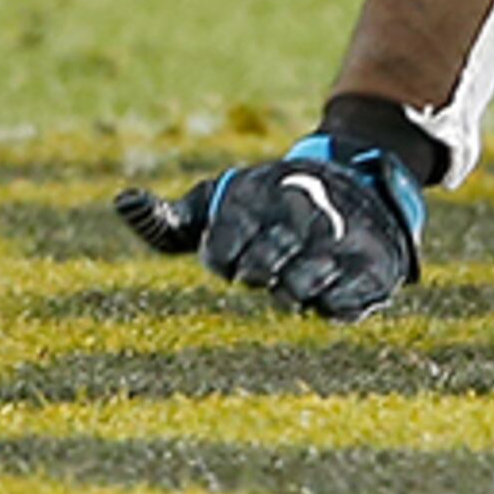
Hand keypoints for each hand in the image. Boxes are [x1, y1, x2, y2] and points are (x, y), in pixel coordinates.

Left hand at [115, 135, 425, 322]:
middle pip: (259, 272)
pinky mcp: (373, 269)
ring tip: (294, 275)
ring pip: (297, 291)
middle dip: (256, 275)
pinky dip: (328, 305)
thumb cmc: (267, 207)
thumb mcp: (216, 203)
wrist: (355, 185)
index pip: (221, 253)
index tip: (232, 252)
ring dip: (290, 293)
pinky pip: (340, 307)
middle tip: (264, 265)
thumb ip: (167, 218)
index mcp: (259, 195)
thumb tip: (120, 201)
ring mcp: (340, 242)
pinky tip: (326, 286)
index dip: (222, 260)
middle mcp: (302, 214)